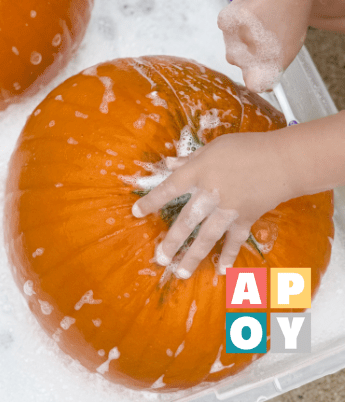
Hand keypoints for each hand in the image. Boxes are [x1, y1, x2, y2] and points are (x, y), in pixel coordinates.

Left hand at [131, 131, 295, 277]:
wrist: (283, 160)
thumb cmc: (246, 148)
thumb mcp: (213, 147)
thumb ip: (189, 159)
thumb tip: (168, 164)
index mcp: (199, 172)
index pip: (169, 188)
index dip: (151, 201)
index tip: (136, 213)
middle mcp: (211, 193)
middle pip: (186, 221)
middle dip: (172, 241)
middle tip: (159, 259)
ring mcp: (229, 209)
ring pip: (207, 236)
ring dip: (193, 255)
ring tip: (180, 272)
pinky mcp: (246, 218)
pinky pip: (234, 240)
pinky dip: (229, 255)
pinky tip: (221, 270)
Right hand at [217, 0, 312, 91]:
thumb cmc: (290, 17)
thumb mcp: (290, 48)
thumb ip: (275, 65)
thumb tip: (265, 75)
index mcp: (261, 69)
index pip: (254, 85)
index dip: (258, 77)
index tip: (264, 70)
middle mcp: (242, 60)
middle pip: (239, 62)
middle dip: (248, 52)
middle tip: (264, 37)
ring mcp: (231, 41)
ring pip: (232, 43)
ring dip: (242, 36)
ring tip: (260, 21)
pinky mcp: (224, 23)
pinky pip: (227, 27)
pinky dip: (235, 22)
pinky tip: (249, 14)